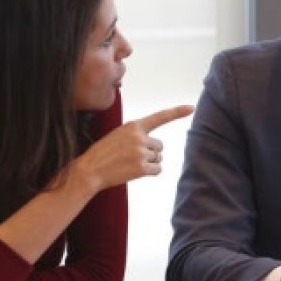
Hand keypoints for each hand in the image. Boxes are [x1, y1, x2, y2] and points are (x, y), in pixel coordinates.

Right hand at [73, 104, 193, 191]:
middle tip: (132, 157)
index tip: (191, 108)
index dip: (177, 112)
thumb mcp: (117, 135)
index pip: (159, 117)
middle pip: (160, 146)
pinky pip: (157, 169)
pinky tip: (136, 171)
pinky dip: (151, 172)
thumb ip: (136, 135)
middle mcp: (139, 137)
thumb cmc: (102, 153)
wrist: (89, 170)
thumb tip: (156, 146)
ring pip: (159, 158)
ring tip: (130, 164)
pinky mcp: (142, 167)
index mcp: (133, 126)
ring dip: (149, 162)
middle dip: (151, 152)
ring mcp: (141, 152)